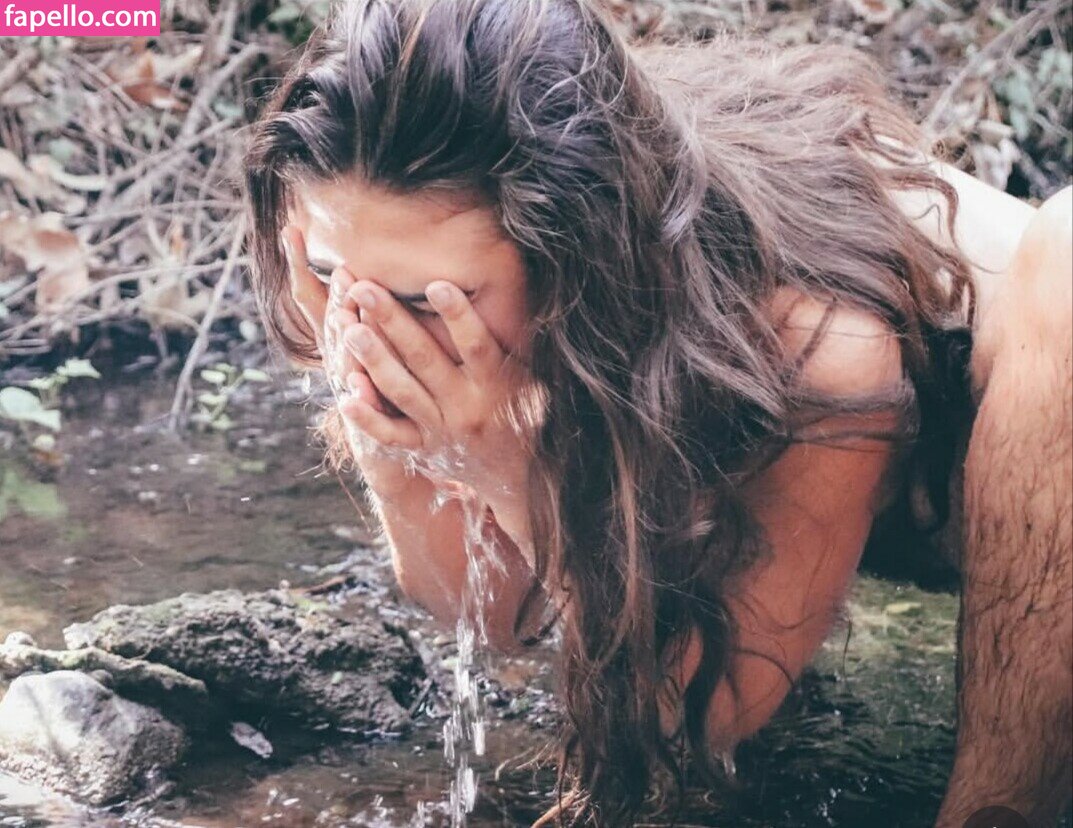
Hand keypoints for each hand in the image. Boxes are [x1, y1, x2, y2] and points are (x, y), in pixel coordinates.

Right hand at [280, 225, 416, 497]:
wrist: (402, 451)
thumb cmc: (398, 386)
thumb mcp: (395, 339)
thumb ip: (387, 299)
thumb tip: (367, 245)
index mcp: (345, 339)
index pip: (317, 298)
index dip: (301, 266)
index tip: (295, 231)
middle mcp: (340, 364)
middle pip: (332, 327)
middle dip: (334, 298)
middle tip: (341, 269)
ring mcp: (351, 396)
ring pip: (342, 367)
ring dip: (342, 345)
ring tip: (345, 320)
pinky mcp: (370, 429)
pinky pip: (362, 418)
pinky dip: (358, 408)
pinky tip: (353, 396)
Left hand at [336, 266, 541, 536]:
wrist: (518, 477)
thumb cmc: (523, 413)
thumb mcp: (532, 380)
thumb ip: (512, 346)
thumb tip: (515, 292)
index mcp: (497, 385)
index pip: (476, 345)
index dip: (458, 316)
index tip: (436, 285)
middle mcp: (466, 406)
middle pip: (425, 359)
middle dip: (393, 321)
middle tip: (363, 289)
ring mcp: (441, 429)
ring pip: (401, 392)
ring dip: (373, 359)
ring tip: (349, 329)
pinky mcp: (423, 448)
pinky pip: (391, 436)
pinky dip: (368, 420)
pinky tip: (345, 398)